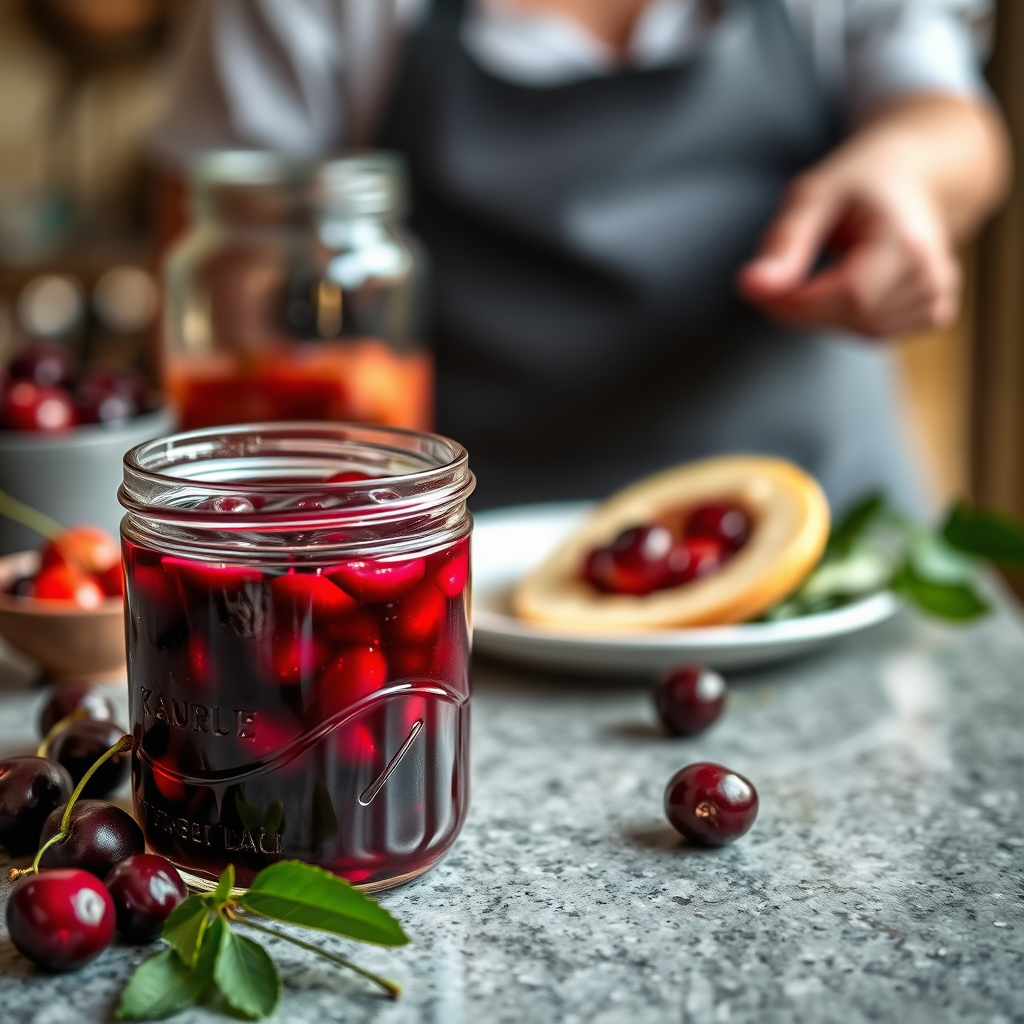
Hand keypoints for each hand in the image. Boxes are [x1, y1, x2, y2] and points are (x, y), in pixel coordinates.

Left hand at [737, 163, 960, 338]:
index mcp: (908, 240)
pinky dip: (849, 316)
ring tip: (827, 268)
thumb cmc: (860, 183)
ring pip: (859, 331)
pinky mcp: (933, 314)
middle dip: (805, 305)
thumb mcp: (813, 195)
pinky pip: (872, 334)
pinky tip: (852, 283)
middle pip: (852, 317)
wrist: (913, 180)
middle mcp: (931, 275)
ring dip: (826, 310)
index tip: (760, 288)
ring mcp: (936, 298)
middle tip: (786, 274)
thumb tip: (752, 286)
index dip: (796, 302)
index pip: (850, 296)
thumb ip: (784, 241)